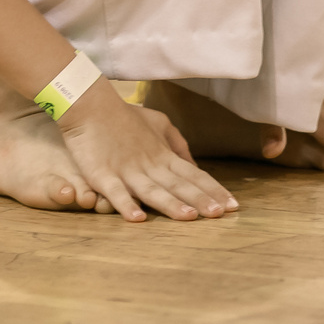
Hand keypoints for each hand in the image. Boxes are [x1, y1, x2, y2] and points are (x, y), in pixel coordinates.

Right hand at [56, 83, 240, 220]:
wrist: (90, 105)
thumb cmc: (124, 116)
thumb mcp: (158, 124)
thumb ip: (176, 144)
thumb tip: (194, 164)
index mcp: (163, 155)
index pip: (194, 175)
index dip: (213, 190)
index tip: (233, 205)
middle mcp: (150, 164)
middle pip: (179, 185)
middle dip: (201, 200)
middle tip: (221, 215)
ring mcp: (127, 170)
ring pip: (153, 190)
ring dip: (171, 205)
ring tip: (189, 218)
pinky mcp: (103, 174)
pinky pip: (116, 192)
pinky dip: (126, 205)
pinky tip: (138, 218)